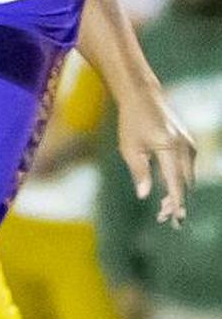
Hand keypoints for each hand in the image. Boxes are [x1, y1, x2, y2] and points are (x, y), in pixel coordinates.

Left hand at [116, 84, 194, 227]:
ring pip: (188, 177)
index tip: (175, 220)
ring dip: (178, 193)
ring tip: (164, 208)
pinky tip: (168, 191)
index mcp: (169, 148)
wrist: (143, 98)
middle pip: (186, 184)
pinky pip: (187, 169)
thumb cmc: (132, 123)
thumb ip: (139, 172)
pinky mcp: (188, 145)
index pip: (175, 183)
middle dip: (177, 202)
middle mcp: (184, 148)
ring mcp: (188, 146)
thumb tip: (144, 195)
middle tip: (164, 218)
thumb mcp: (130, 148)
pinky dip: (180, 182)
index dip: (176, 203)